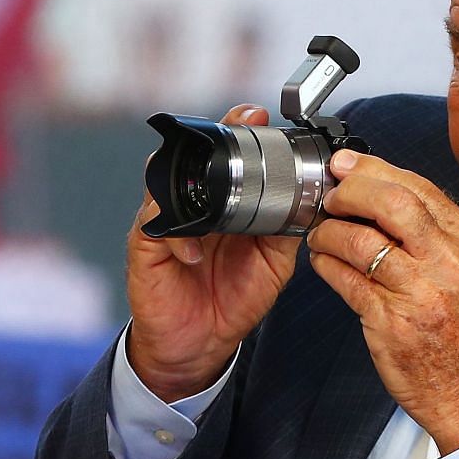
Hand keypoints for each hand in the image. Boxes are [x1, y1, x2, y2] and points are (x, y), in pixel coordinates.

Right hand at [124, 105, 300, 401]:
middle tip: (238, 122)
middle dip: (213, 136)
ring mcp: (167, 224)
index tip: (259, 114)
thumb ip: (286, 230)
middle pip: (192, 156)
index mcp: (224, 203)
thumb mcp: (273, 263)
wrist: (201, 345)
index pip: (227, 156)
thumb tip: (310, 200)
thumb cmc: (232, 299)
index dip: (238, 130)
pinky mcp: (147, 251)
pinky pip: (156, 232)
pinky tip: (196, 254)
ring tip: (210, 181)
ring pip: (164, 182)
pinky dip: (179, 239)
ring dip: (187, 177)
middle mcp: (193, 205)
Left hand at [306, 149, 458, 452]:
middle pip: (391, 202)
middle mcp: (449, 264)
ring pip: (361, 240)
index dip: (374, 170)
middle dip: (350, 191)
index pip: (418, 188)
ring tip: (320, 236)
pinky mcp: (392, 323)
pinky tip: (322, 263)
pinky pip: (347, 281)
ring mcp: (421, 294)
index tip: (347, 166)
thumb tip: (384, 195)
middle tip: (329, 197)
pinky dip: (326, 265)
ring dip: (329, 232)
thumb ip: (434, 236)